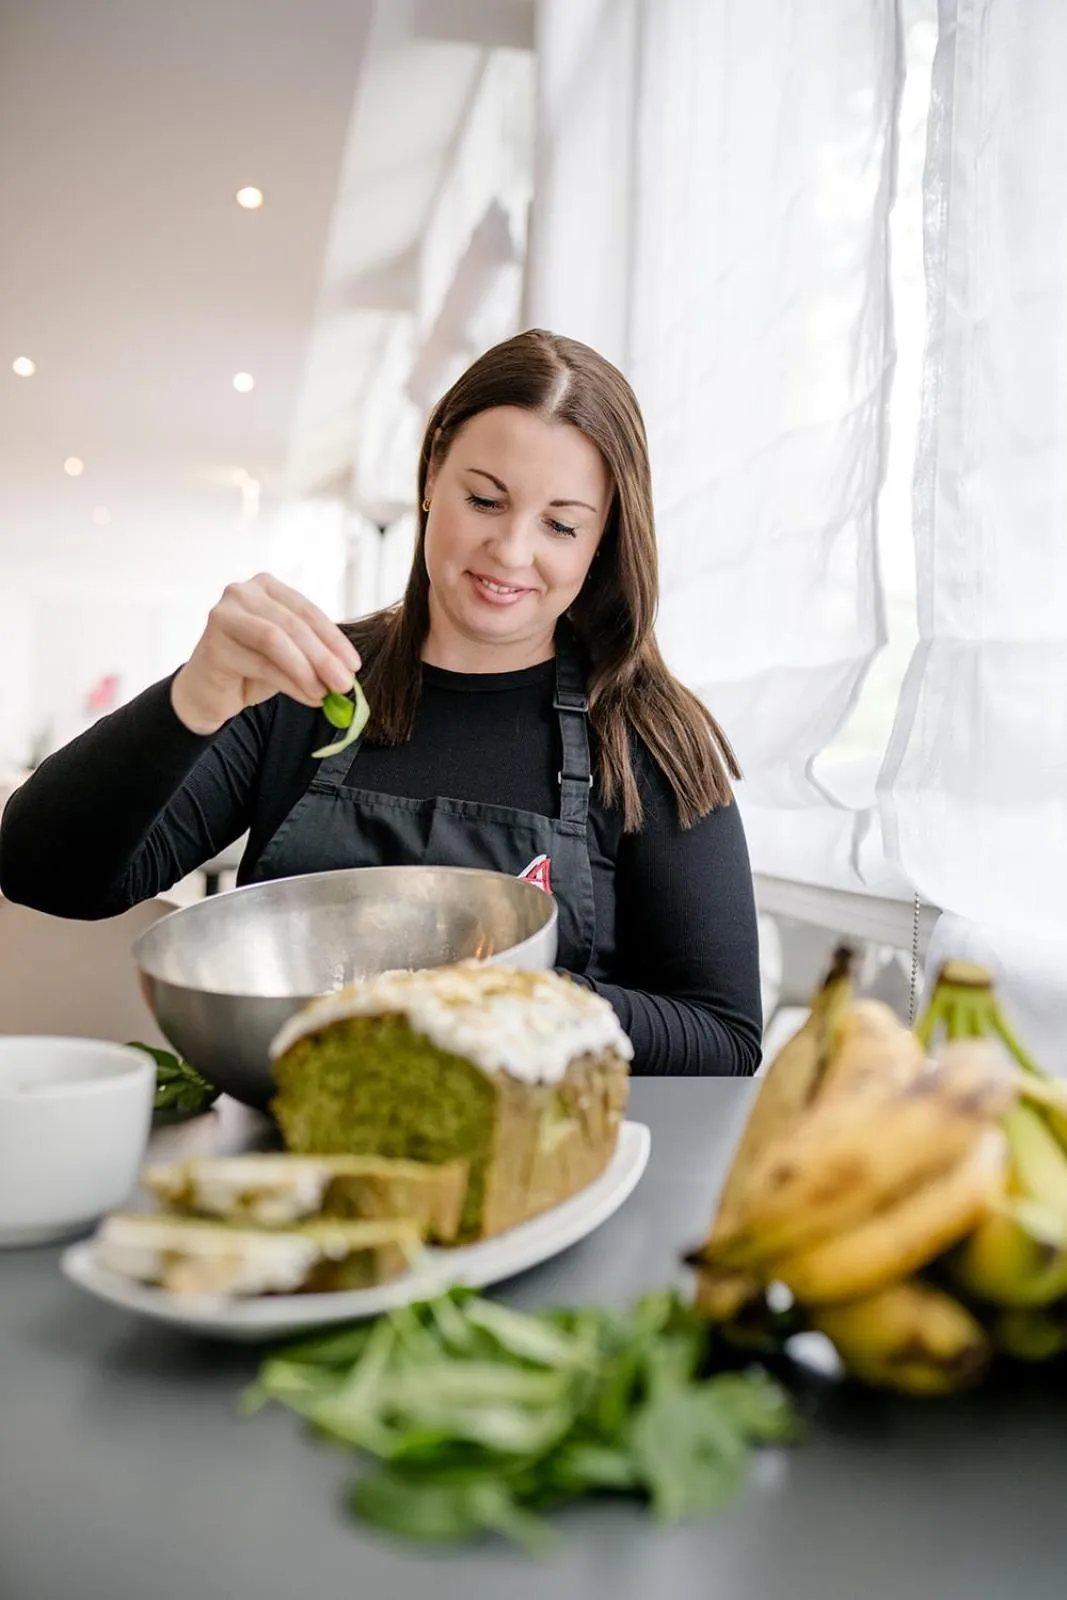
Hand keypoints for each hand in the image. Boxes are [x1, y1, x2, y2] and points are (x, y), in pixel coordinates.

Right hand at [170, 573, 361, 734]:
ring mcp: (224, 615)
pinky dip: (290, 683)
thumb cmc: (250, 668)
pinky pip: (260, 664)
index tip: (354, 664)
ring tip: (326, 694)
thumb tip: (348, 671)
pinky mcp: (214, 643)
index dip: (334, 638)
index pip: (307, 610)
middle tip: (345, 684)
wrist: (207, 692)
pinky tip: (309, 697)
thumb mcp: (289, 657)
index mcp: (266, 587)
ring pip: (275, 640)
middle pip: (293, 625)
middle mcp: (242, 593)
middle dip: (323, 657)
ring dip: (307, 670)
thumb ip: (313, 655)